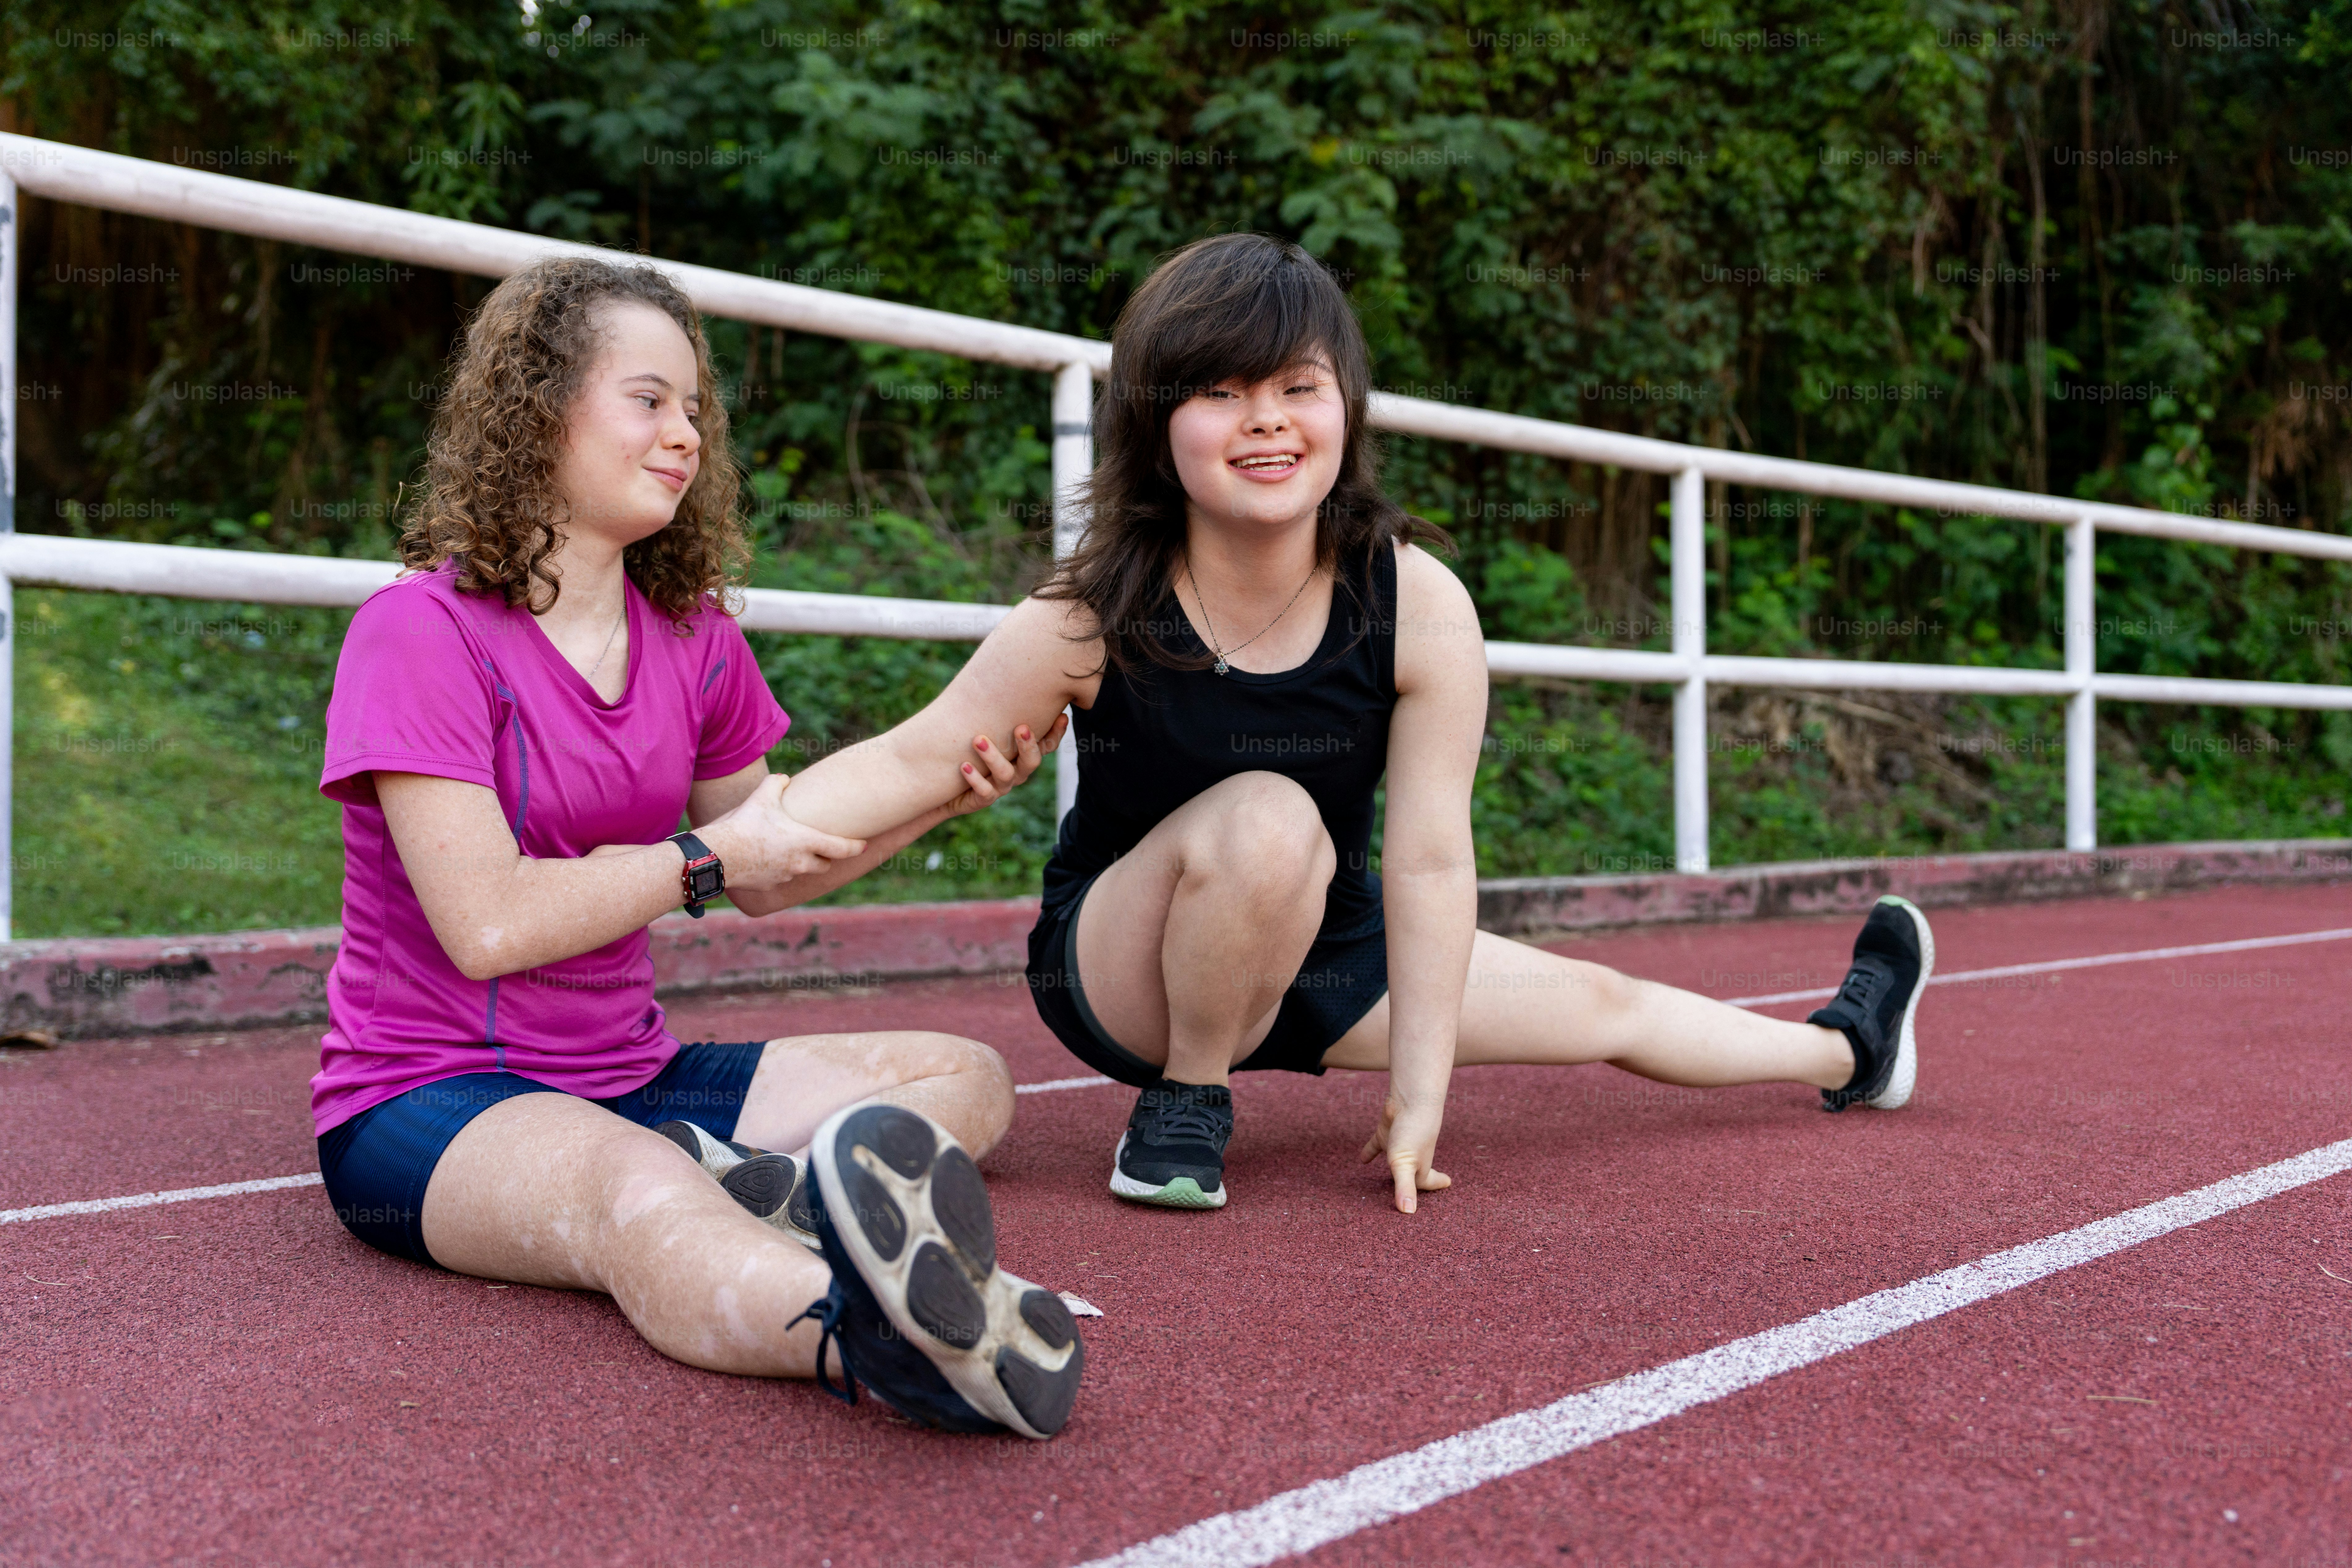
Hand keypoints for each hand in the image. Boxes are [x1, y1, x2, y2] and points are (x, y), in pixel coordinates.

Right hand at [701, 772, 866, 887]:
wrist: (720, 855)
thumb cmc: (745, 823)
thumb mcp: (763, 796)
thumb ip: (777, 783)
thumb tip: (785, 779)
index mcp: (807, 842)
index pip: (843, 848)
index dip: (856, 847)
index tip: (865, 845)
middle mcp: (801, 863)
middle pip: (824, 865)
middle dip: (825, 857)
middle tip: (820, 847)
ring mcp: (786, 876)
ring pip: (802, 872)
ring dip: (801, 864)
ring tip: (789, 852)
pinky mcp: (770, 886)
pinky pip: (780, 879)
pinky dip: (778, 871)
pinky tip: (766, 860)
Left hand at [941, 714, 1066, 818]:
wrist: (944, 785)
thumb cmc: (966, 750)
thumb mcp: (982, 728)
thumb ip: (996, 712)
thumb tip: (1002, 673)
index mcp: (1021, 755)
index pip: (1046, 745)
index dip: (1056, 733)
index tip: (1062, 715)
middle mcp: (1015, 771)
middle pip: (1032, 762)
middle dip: (1028, 744)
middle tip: (1021, 727)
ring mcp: (999, 787)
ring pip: (1006, 775)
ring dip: (993, 757)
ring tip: (977, 739)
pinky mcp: (981, 799)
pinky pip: (984, 792)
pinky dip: (975, 779)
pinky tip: (964, 766)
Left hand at [1358, 1091, 1451, 1213]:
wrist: (1410, 1099)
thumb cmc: (1413, 1133)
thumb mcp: (1406, 1165)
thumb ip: (1405, 1188)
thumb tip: (1408, 1212)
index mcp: (1419, 1168)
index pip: (1427, 1183)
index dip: (1435, 1186)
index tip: (1447, 1184)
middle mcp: (1411, 1158)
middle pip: (1412, 1175)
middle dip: (1413, 1184)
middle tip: (1414, 1192)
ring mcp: (1398, 1145)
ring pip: (1394, 1161)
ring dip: (1391, 1170)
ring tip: (1386, 1178)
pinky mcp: (1386, 1133)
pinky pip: (1376, 1145)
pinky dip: (1369, 1152)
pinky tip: (1361, 1160)